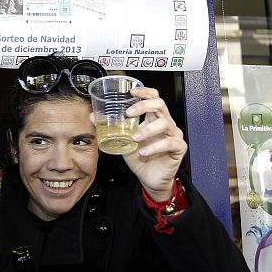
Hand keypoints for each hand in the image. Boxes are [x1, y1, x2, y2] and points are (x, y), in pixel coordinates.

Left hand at [121, 86, 186, 200]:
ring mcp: (174, 135)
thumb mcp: (122, 140)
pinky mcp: (178, 148)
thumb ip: (111, 128)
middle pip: (160, 105)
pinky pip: (169, 143)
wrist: (149, 179)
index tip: (131, 91)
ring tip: (134, 138)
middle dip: (143, 105)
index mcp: (153, 119)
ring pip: (164, 123)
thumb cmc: (139, 158)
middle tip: (128, 113)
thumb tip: (93, 116)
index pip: (154, 98)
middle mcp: (165, 123)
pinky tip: (143, 152)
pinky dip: (154, 147)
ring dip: (146, 129)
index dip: (145, 92)